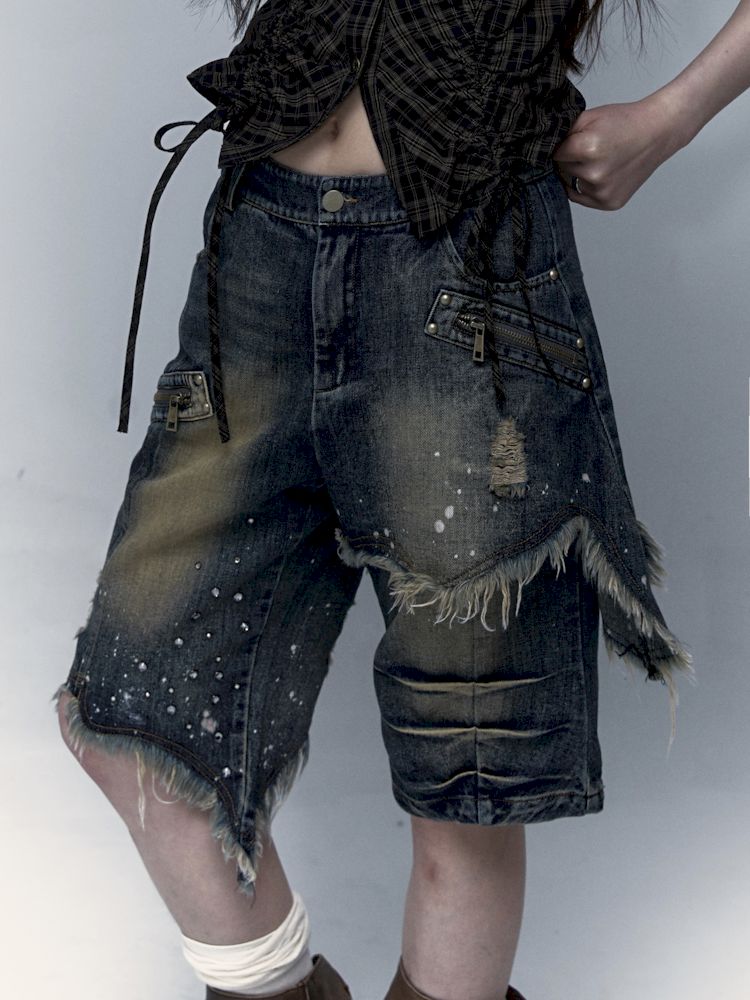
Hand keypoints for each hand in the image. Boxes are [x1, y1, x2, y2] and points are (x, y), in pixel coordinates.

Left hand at [551, 93, 688, 210]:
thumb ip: (564, 132)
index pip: (554, 154)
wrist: (658, 132)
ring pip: (571, 185)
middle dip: (570, 160)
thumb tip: (541, 147)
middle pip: (562, 170)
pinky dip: (587, 187)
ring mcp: (602, 192)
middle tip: (591, 149)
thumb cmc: (626, 122)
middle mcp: (594, 175)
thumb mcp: (590, 117)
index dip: (562, 146)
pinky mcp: (609, 203)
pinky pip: (583, 198)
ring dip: (578, 174)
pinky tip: (601, 173)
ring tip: (599, 160)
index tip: (574, 141)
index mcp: (588, 149)